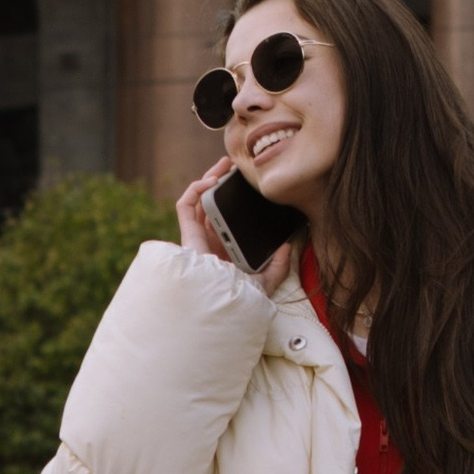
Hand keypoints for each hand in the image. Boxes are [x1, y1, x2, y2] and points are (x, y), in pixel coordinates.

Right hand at [176, 169, 291, 295]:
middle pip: (211, 205)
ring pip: (198, 201)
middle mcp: (209, 243)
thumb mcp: (267, 282)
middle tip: (237, 167)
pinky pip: (185, 206)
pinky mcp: (188, 235)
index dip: (234, 200)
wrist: (225, 308)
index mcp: (224, 252)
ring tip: (225, 165)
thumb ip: (278, 267)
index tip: (249, 185)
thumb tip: (287, 247)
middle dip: (222, 183)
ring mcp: (197, 239)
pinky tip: (212, 181)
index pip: (226, 219)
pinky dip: (196, 189)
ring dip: (210, 179)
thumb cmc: (241, 302)